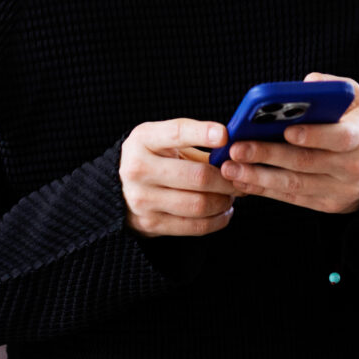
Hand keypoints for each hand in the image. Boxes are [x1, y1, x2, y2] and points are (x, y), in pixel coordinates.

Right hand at [120, 118, 238, 236]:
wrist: (118, 189)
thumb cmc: (154, 158)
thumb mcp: (165, 141)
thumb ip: (197, 142)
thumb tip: (235, 151)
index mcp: (143, 140)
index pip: (176, 133)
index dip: (202, 133)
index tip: (225, 135)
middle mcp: (138, 169)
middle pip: (198, 177)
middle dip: (227, 179)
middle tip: (240, 178)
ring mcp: (142, 199)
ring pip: (199, 204)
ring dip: (224, 201)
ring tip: (231, 195)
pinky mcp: (151, 224)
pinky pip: (195, 226)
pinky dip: (218, 219)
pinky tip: (224, 211)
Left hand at [218, 74, 358, 213]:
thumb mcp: (357, 101)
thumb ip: (334, 87)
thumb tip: (308, 83)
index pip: (340, 138)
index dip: (313, 135)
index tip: (286, 131)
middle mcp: (353, 166)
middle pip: (307, 162)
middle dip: (269, 155)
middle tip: (238, 149)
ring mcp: (340, 189)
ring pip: (295, 184)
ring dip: (259, 176)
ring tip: (230, 168)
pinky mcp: (327, 204)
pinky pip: (292, 198)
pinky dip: (265, 190)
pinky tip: (242, 181)